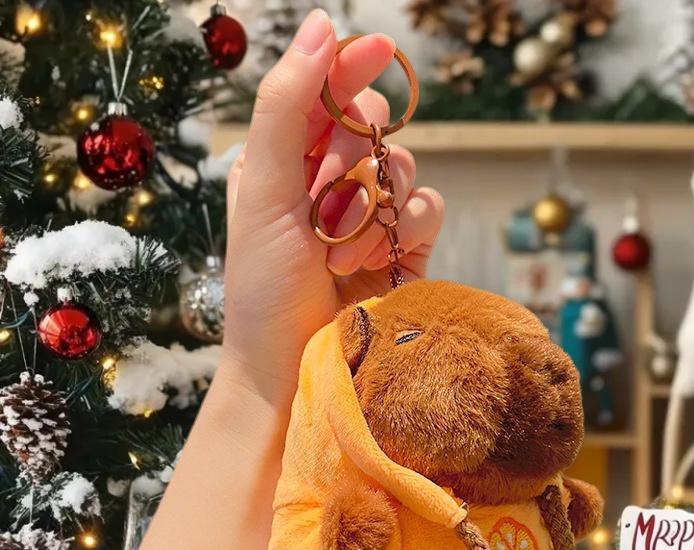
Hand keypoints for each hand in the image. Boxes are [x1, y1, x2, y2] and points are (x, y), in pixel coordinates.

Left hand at [221, 9, 443, 407]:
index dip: (351, 66)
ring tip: (336, 250)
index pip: (328, 93)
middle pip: (375, 124)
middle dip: (351, 159)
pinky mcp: (406, 248)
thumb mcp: (262, 191)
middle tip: (321, 201)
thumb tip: (321, 26)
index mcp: (287, 159)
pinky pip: (429, 209)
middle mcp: (332, 180)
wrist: (291, 367)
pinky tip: (371, 261)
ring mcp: (373, 215)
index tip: (377, 48)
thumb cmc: (263, 287)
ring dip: (370, 206)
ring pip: (405, 166)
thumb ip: (286, 107)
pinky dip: (403, 229)